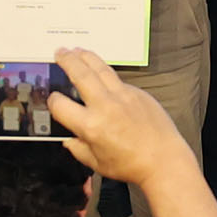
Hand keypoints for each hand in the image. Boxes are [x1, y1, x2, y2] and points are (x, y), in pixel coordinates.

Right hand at [46, 49, 194, 191]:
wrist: (163, 160)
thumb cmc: (132, 165)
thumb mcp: (97, 163)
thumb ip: (79, 149)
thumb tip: (69, 140)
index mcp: (91, 126)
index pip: (60, 105)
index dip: (53, 101)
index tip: (54, 100)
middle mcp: (105, 106)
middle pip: (80, 74)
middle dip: (67, 60)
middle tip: (60, 52)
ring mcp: (123, 96)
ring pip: (101, 68)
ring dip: (86, 57)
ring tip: (77, 50)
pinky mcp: (138, 93)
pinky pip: (119, 80)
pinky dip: (108, 75)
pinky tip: (102, 75)